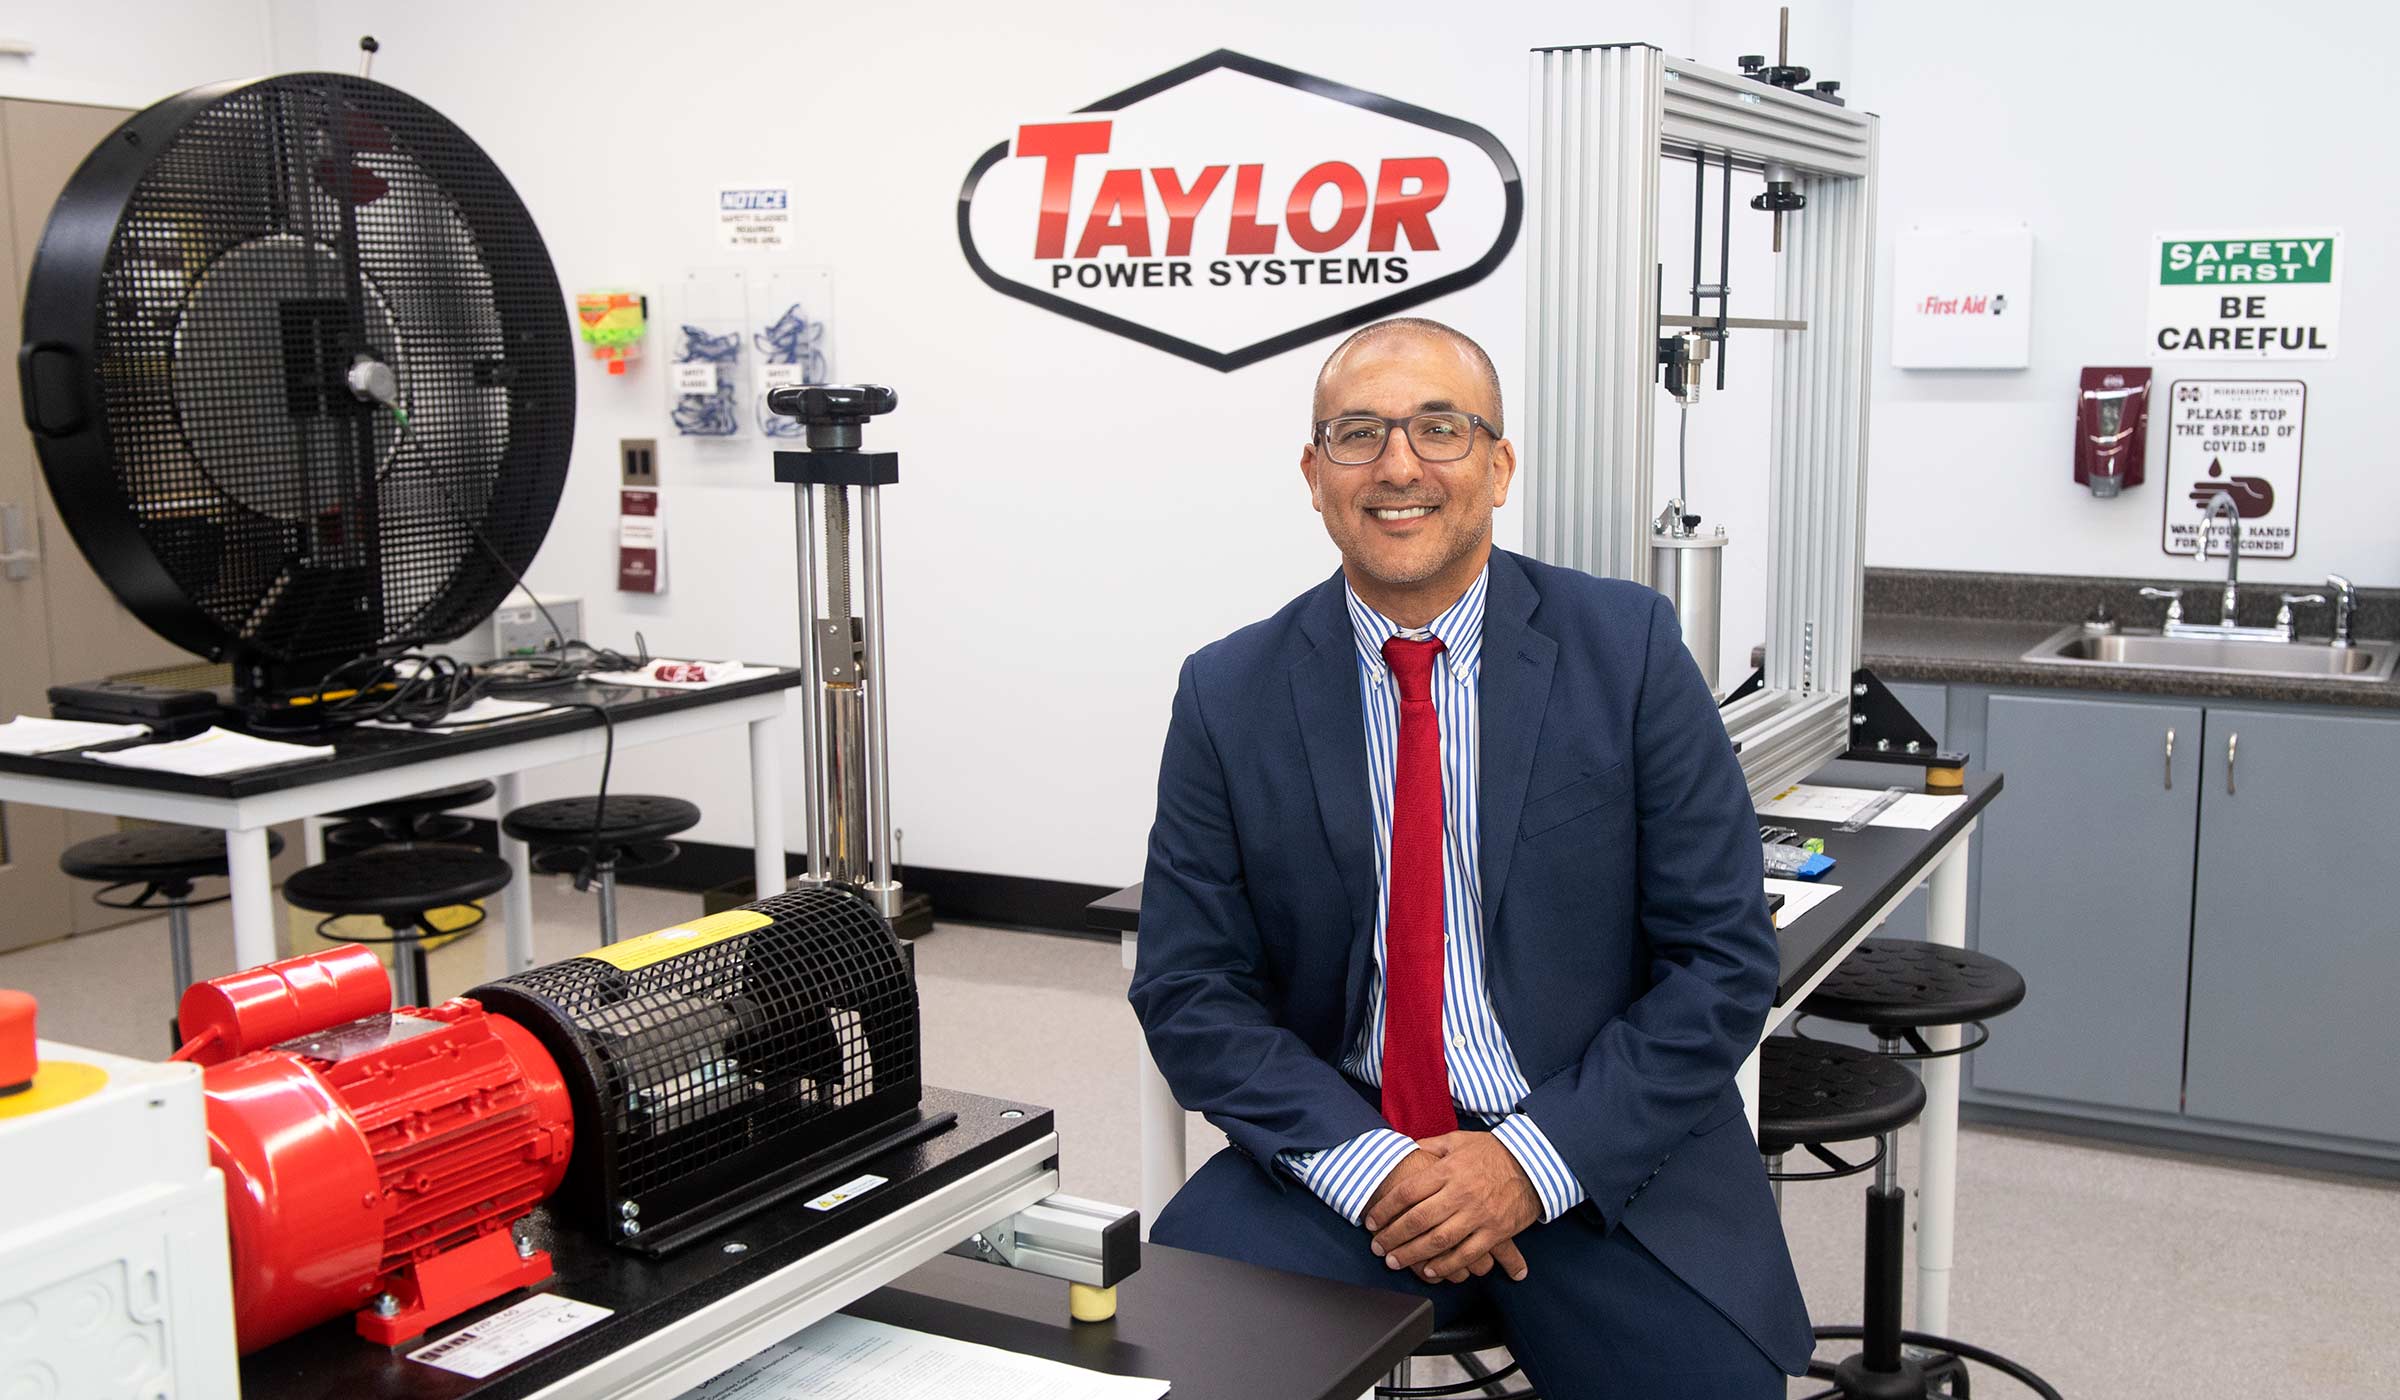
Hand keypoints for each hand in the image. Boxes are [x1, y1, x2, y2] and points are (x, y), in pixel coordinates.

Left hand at [1365, 1133, 1538, 1282]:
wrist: (1534, 1163)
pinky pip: (1466, 1254)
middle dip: (1393, 1237)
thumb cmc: (1493, 1151)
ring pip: (1438, 1241)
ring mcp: (1478, 1215)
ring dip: (1412, 1255)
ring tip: (1395, 1262)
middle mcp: (1460, 1193)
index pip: (1407, 1192)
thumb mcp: (1459, 1140)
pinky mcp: (1495, 1232)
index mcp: (1448, 1170)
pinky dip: (1446, 1266)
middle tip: (1378, 1248)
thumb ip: (1430, 1145)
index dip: (1385, 1209)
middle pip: (1418, 1220)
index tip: (1372, 1221)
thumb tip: (1406, 1146)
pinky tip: (1429, 1271)